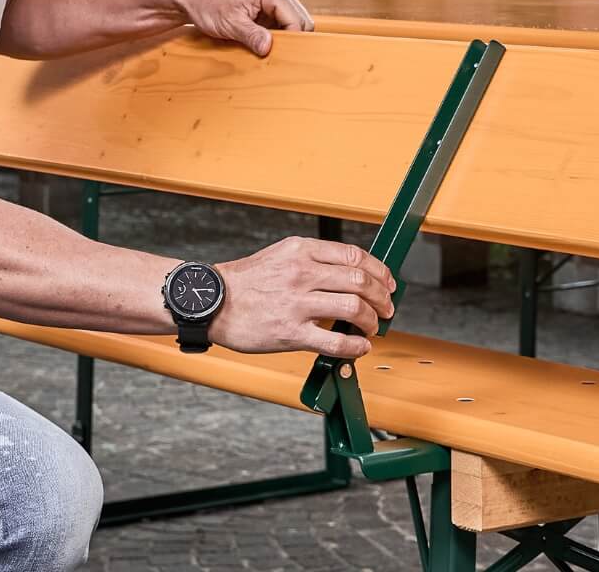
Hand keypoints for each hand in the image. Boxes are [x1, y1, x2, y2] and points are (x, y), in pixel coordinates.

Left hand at [177, 0, 314, 56]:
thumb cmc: (207, 3)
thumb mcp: (230, 24)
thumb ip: (252, 35)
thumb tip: (268, 48)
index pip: (296, 19)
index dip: (292, 39)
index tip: (282, 55)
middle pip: (301, 18)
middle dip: (291, 37)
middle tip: (276, 53)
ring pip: (293, 19)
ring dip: (283, 34)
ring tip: (265, 45)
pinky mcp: (266, 0)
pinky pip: (281, 18)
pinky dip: (276, 30)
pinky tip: (261, 38)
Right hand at [209, 237, 396, 357]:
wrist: (211, 302)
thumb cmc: (244, 282)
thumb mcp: (279, 255)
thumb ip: (313, 261)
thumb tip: (349, 273)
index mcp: (301, 251)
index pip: (355, 256)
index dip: (379, 271)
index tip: (387, 282)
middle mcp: (301, 274)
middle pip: (360, 281)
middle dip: (382, 297)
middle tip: (387, 308)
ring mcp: (297, 304)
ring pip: (353, 309)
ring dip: (372, 321)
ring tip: (373, 328)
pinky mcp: (291, 332)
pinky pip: (335, 341)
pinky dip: (356, 346)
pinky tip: (360, 347)